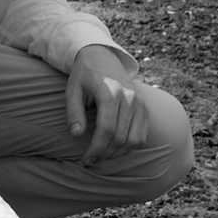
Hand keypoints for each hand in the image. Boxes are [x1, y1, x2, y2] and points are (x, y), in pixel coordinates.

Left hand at [66, 43, 158, 162]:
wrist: (102, 57)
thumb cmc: (84, 75)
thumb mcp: (72, 90)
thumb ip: (73, 112)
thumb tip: (76, 134)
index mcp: (110, 92)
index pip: (106, 130)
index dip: (96, 149)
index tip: (86, 159)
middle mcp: (129, 98)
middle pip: (120, 137)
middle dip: (105, 154)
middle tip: (92, 161)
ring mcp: (140, 103)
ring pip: (134, 139)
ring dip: (118, 153)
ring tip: (102, 156)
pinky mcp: (145, 107)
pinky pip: (142, 135)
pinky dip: (130, 146)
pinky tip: (115, 149)